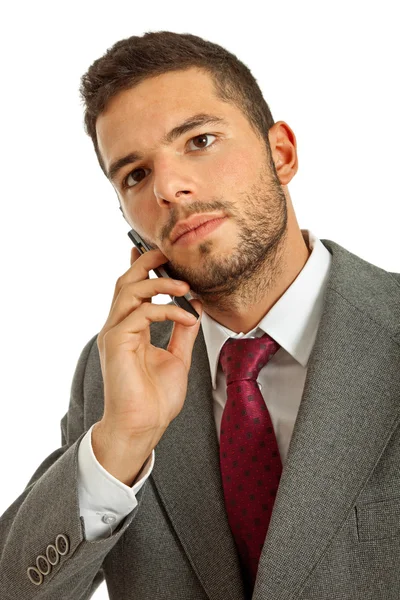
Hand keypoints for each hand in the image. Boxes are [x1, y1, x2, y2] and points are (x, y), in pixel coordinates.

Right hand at [96, 247, 202, 456]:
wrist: (144, 426)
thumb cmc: (155, 399)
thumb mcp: (177, 358)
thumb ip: (182, 332)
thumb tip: (192, 307)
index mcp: (129, 330)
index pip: (132, 290)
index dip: (141, 268)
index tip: (158, 252)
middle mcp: (118, 328)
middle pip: (125, 283)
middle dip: (146, 264)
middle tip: (168, 254)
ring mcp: (114, 334)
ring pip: (129, 291)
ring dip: (160, 284)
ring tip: (185, 287)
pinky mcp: (116, 342)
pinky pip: (141, 314)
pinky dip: (167, 310)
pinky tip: (187, 317)